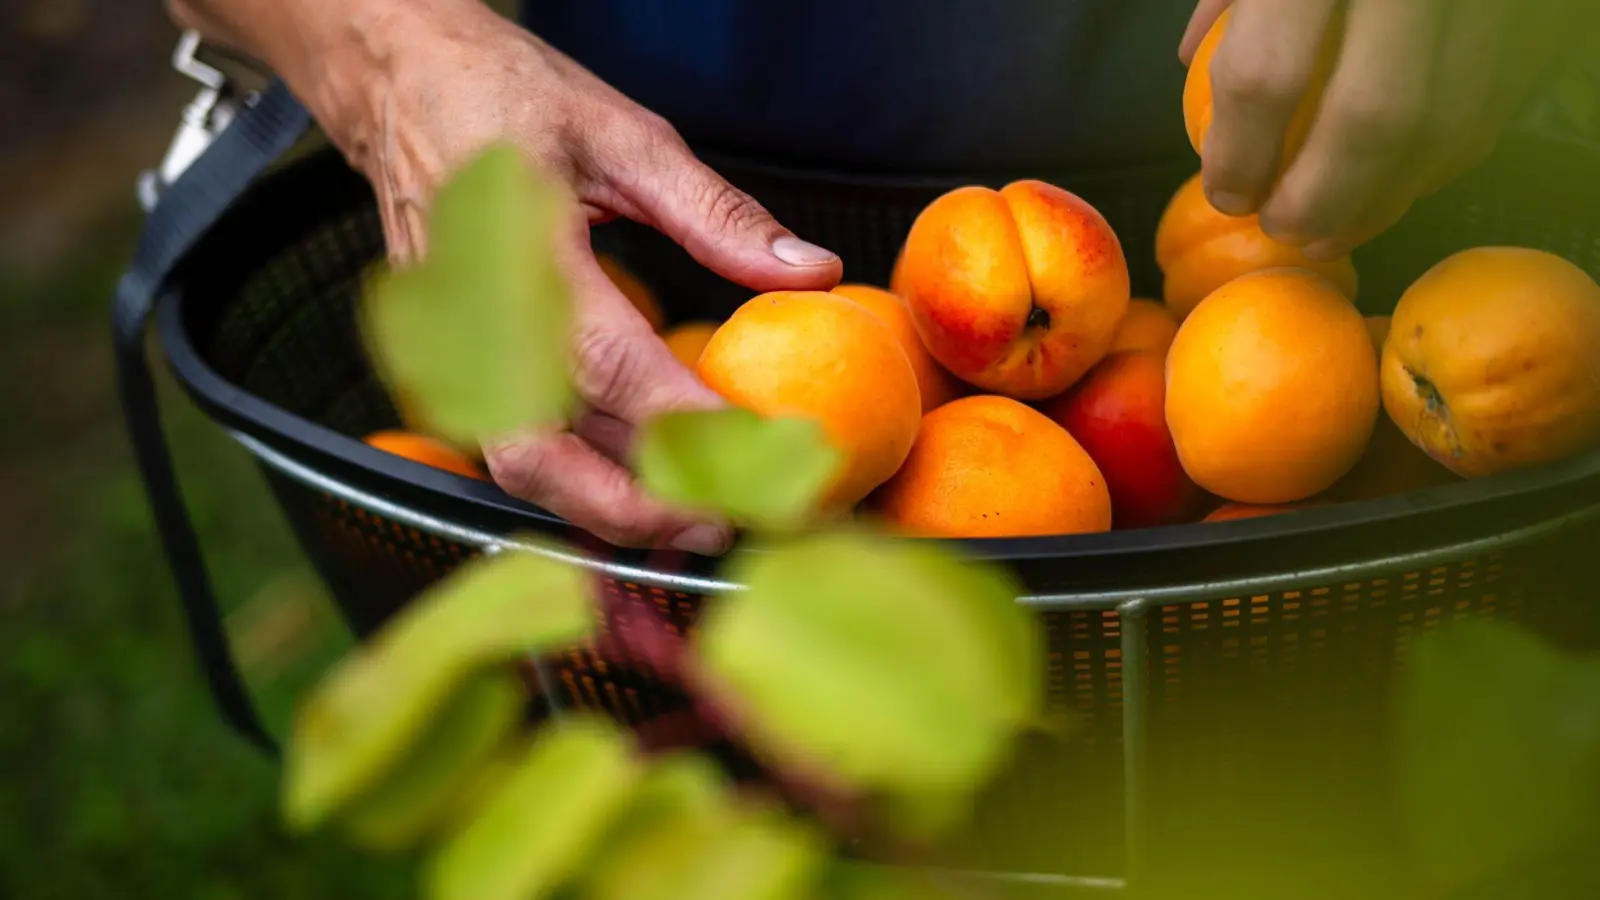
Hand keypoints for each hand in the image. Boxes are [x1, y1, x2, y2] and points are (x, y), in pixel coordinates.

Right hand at [242, 0, 843, 552]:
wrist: (398, 89)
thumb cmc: (506, 100)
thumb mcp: (626, 135)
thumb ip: (718, 215)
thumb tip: (811, 272)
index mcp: (521, 251)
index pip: (610, 364)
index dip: (685, 423)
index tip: (759, 454)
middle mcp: (475, 318)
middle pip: (545, 452)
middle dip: (636, 505)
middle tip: (724, 525)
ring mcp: (451, 350)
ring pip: (523, 466)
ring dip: (605, 510)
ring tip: (691, 527)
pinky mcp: (450, 367)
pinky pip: (511, 446)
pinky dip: (574, 485)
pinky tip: (636, 495)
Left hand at [1180, 0, 1582, 259]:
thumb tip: (1192, 63)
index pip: (1265, 75)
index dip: (1238, 155)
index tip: (1227, 193)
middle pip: (1369, 120)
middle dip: (1319, 198)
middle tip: (1283, 230)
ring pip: (1448, 124)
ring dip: (1388, 198)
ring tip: (1335, 230)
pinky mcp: (1538, 15)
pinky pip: (1494, 103)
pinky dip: (1444, 157)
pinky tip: (1401, 182)